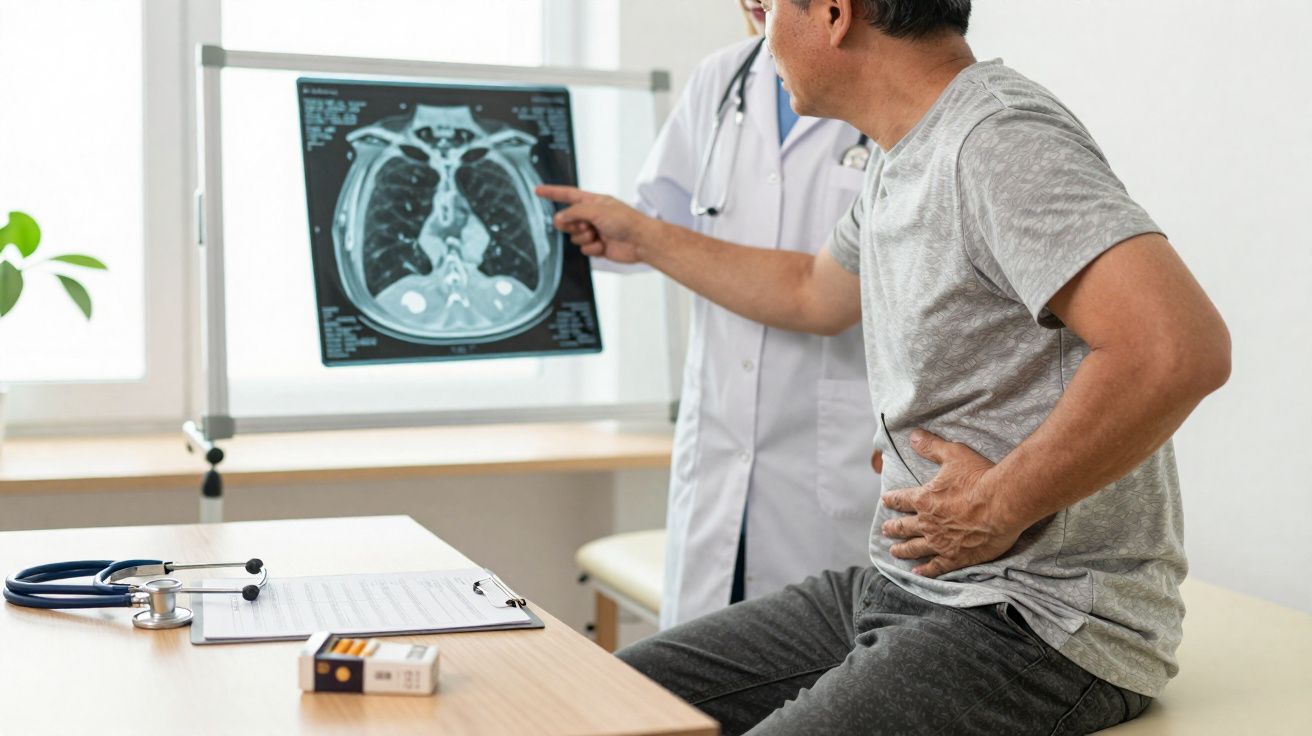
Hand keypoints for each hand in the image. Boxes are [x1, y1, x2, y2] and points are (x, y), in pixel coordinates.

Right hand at [536, 185, 654, 263]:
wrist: (641, 241)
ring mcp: (595, 231)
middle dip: (571, 224)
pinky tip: (604, 246)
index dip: (552, 193)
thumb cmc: (626, 221)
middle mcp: (593, 215)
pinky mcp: (598, 246)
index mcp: (593, 202)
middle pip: (567, 219)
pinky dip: (592, 248)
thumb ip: (575, 212)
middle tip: (582, 225)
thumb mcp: (597, 210)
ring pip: (574, 236)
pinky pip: (584, 249)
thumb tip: (560, 218)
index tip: (538, 190)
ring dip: (584, 237)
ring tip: (598, 235)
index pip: (568, 194)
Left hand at [880, 430, 1022, 576]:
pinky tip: (918, 573)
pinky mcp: (957, 557)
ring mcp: (941, 542)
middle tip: (885, 530)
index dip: (892, 500)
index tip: (885, 501)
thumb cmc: (979, 477)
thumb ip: (931, 446)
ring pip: (915, 548)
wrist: (1003, 502)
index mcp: (924, 499)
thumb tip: (913, 436)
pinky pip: (937, 567)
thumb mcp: (953, 454)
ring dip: (903, 550)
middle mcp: (928, 523)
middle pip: (904, 527)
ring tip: (894, 552)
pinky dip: (926, 570)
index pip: (902, 499)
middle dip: (893, 528)